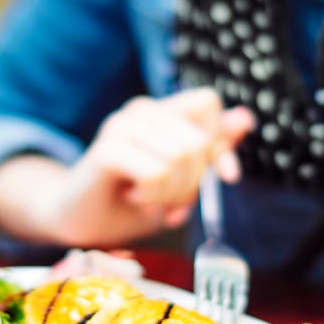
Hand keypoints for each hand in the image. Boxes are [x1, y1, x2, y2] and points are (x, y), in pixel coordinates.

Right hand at [0, 88, 254, 247]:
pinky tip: (133, 197)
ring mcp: (121, 126)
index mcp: (160, 111)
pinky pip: (156, 173)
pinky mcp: (106, 149)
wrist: (78, 221)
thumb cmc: (130, 200)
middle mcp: (140, 110)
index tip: (224, 178)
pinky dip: (152, 197)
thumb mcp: (181, 178)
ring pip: (182, 157)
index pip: (208, 103)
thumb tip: (245, 117)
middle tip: (168, 200)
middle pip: (198, 141)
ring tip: (148, 198)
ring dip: (172, 193)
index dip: (221, 144)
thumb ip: (211, 149)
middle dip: (193, 183)